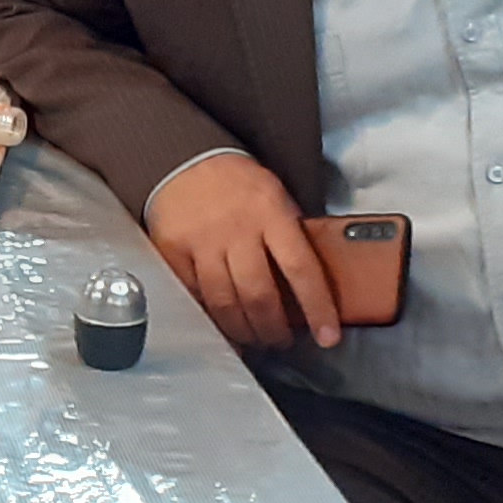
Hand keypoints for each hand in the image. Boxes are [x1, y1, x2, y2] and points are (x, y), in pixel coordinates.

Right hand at [145, 152, 342, 351]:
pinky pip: (194, 296)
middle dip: (274, 329)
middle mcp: (236, 229)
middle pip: (259, 295)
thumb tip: (313, 286)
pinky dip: (210, 317)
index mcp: (271, 213)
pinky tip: (223, 326)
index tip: (328, 335)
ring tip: (255, 339)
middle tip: (282, 342)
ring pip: (224, 303)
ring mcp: (202, 242)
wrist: (185, 160)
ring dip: (244, 331)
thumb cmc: (238, 184)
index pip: (301, 268)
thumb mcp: (277, 197)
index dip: (317, 307)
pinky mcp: (174, 252)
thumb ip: (291, 235)